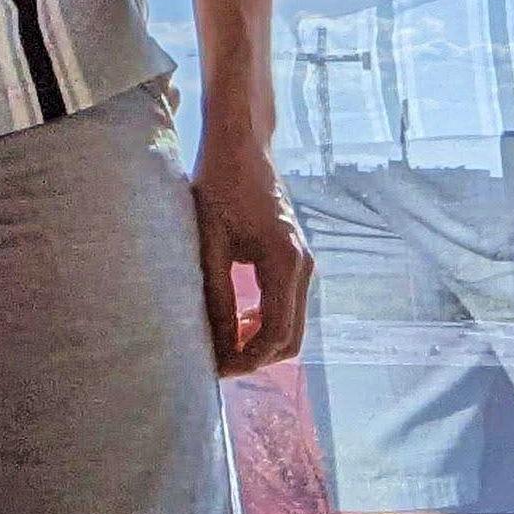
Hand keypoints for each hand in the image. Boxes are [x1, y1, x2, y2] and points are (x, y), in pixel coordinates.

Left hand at [192, 125, 312, 376]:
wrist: (242, 144)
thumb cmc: (220, 183)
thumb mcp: (210, 239)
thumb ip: (217, 292)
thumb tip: (217, 342)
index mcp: (285, 263)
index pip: (274, 334)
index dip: (245, 359)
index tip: (213, 369)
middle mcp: (304, 268)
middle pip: (290, 338)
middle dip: (254, 357)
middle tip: (215, 364)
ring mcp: (303, 264)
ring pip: (291, 324)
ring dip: (259, 341)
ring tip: (219, 344)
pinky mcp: (295, 259)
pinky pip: (286, 305)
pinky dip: (264, 321)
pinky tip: (234, 319)